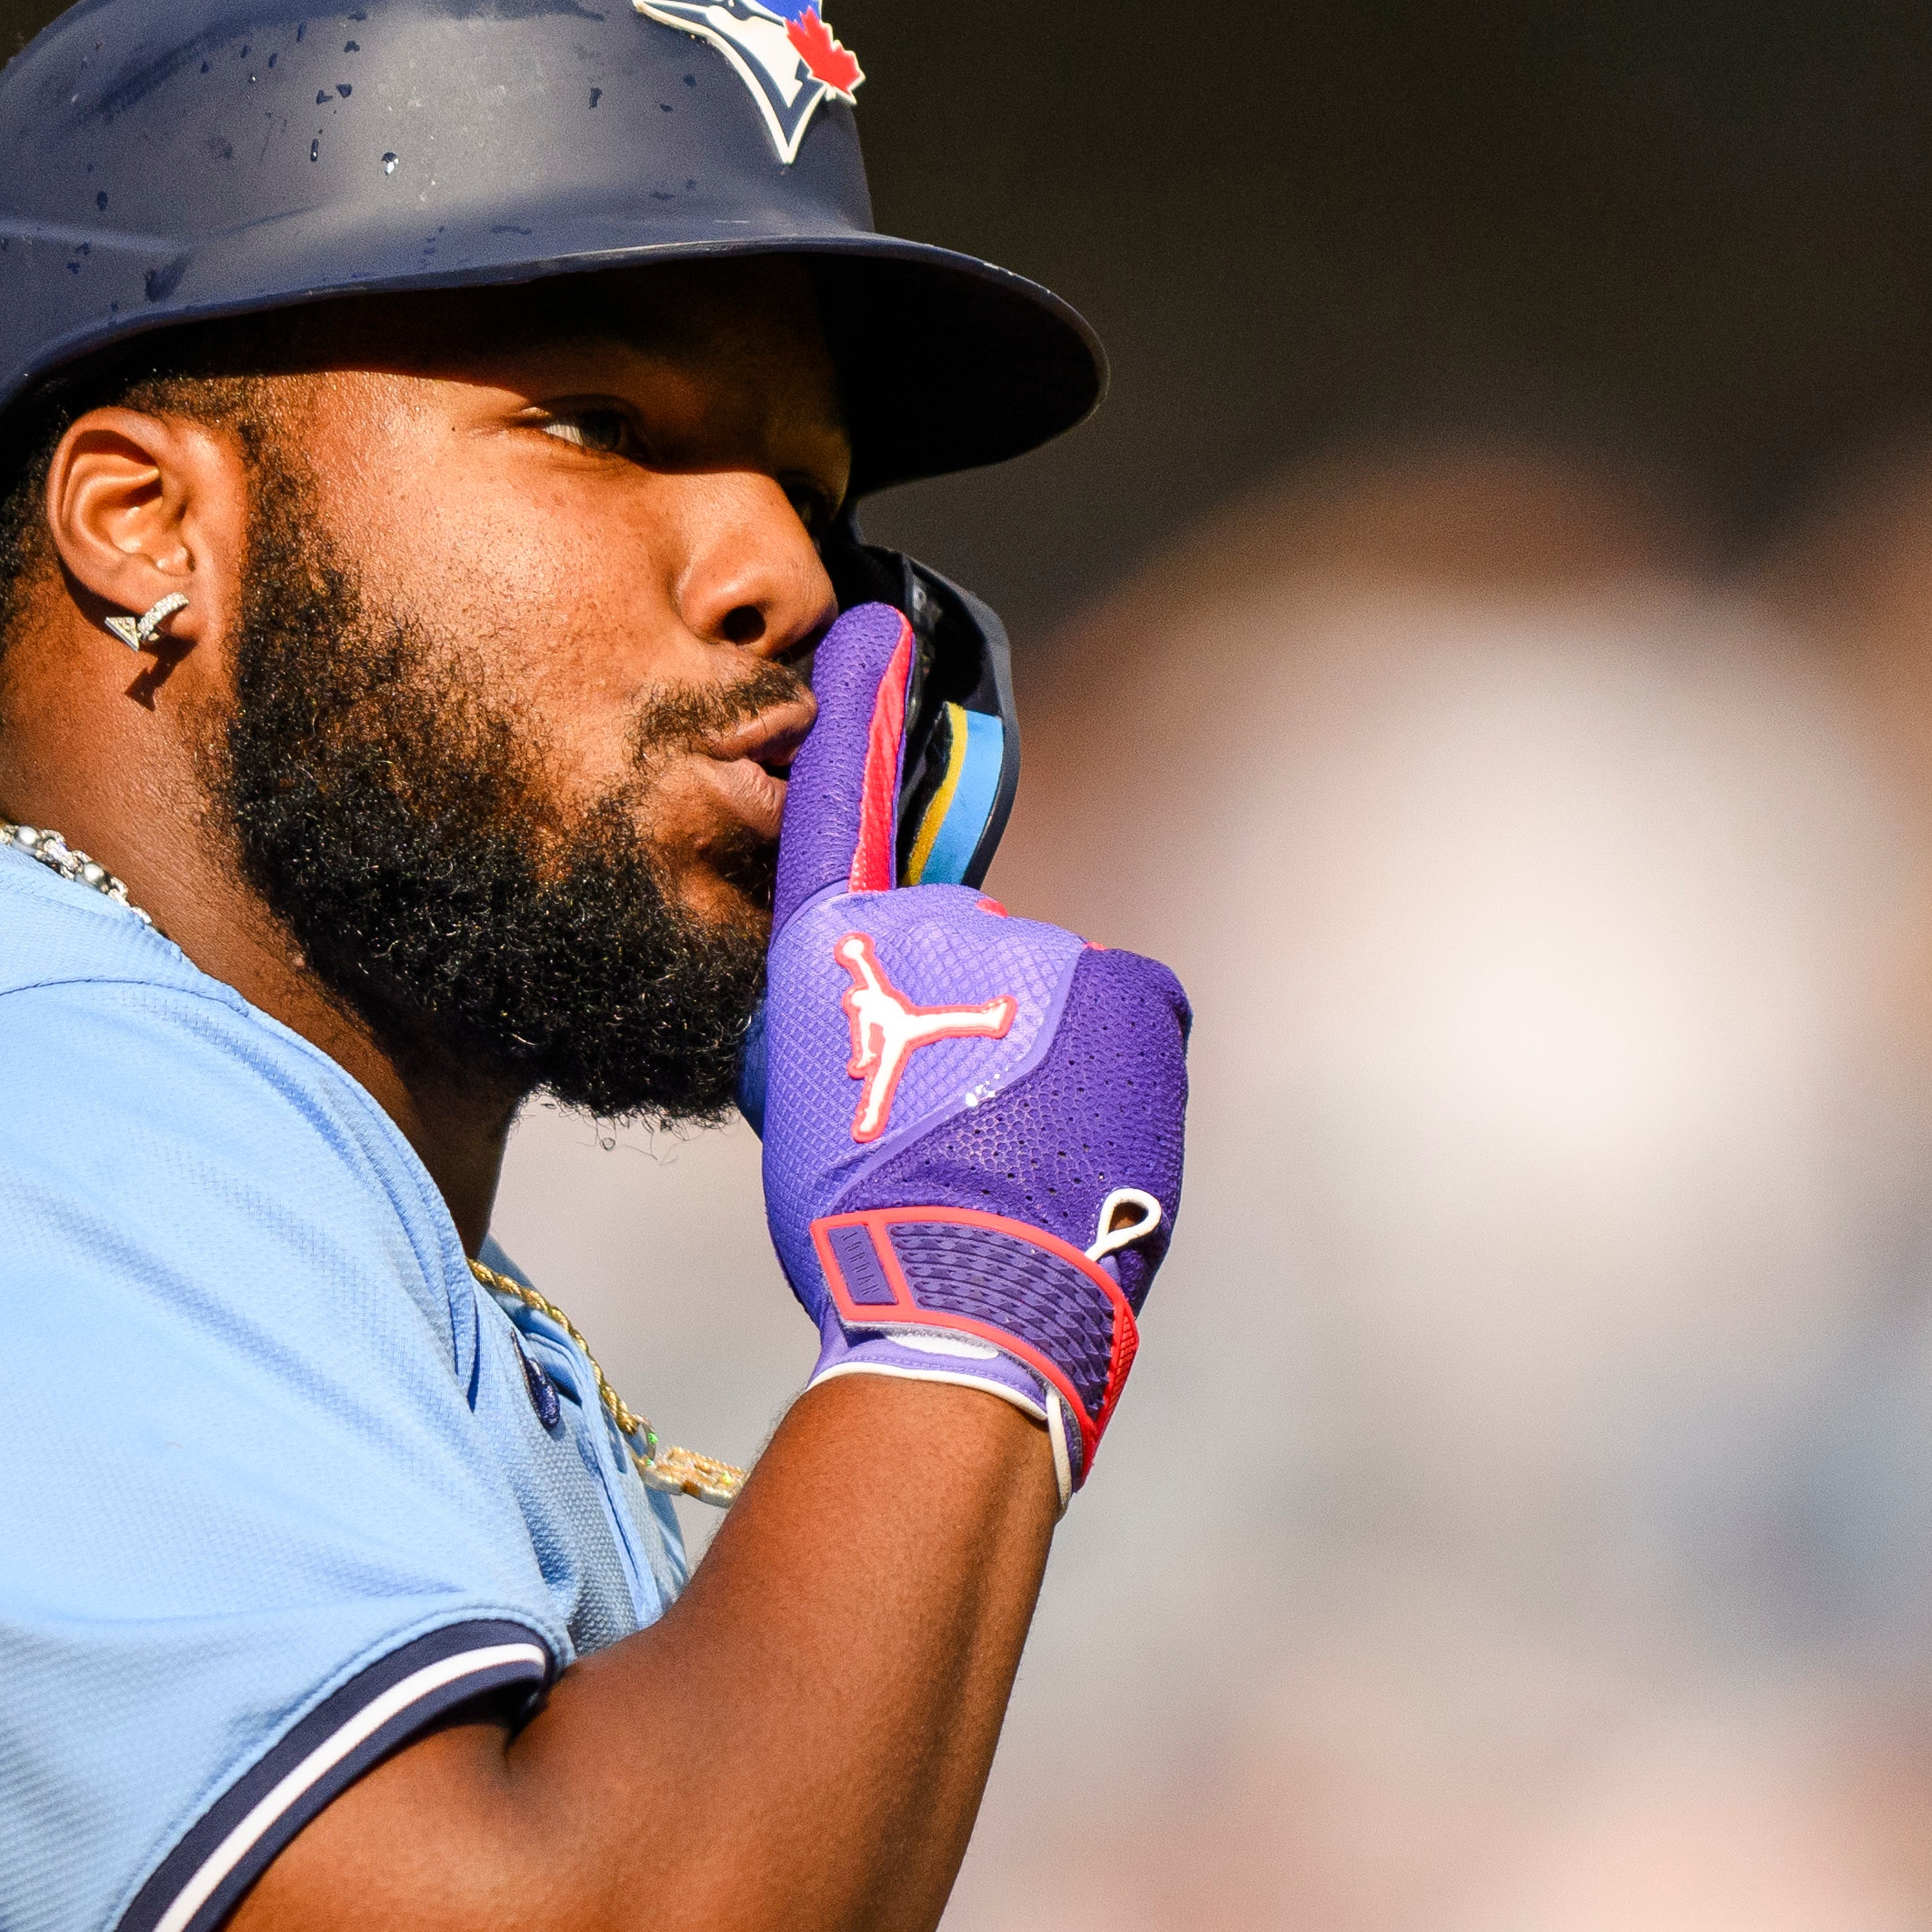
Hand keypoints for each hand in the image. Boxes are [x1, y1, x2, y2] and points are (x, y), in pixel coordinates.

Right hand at [743, 603, 1188, 1491]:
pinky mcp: (1130, 990)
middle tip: (954, 1130)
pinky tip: (1081, 1144)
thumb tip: (876, 1013)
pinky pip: (1125, 1021)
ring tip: (1019, 1158)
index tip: (876, 631)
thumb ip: (838, 1029)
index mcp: (833, 951)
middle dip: (971, 1021)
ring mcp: (1041, 951)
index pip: (842, 800)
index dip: (859, 711)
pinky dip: (1112, 1073)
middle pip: (968, 948)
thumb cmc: (864, 1231)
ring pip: (1050, 997)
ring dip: (1045, 1060)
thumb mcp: (801, 1111)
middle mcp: (936, 924)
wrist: (965, 1301)